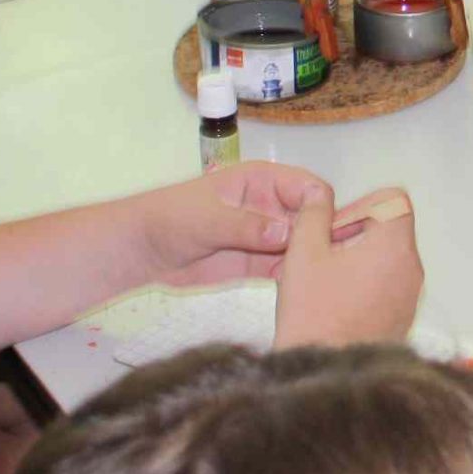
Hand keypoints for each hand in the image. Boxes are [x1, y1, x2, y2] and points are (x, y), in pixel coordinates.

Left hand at [144, 161, 332, 285]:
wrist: (143, 250)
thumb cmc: (171, 219)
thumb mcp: (206, 219)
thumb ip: (245, 226)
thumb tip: (285, 234)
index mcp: (265, 181)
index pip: (309, 188)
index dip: (322, 208)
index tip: (324, 235)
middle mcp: (274, 206)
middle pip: (315, 219)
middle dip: (325, 238)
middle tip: (328, 267)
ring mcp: (269, 236)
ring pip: (306, 246)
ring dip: (314, 261)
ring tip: (319, 283)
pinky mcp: (261, 263)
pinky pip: (289, 269)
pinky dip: (297, 278)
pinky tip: (300, 293)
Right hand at [274, 184, 422, 346]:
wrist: (327, 376)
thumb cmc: (315, 316)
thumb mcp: (303, 255)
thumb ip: (313, 215)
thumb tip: (320, 195)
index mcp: (395, 246)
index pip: (393, 200)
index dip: (360, 204)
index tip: (334, 228)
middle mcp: (412, 269)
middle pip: (389, 229)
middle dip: (353, 233)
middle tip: (321, 255)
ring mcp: (410, 297)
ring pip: (387, 258)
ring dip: (356, 259)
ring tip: (323, 281)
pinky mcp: (402, 320)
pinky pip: (388, 286)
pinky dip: (364, 284)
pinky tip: (333, 303)